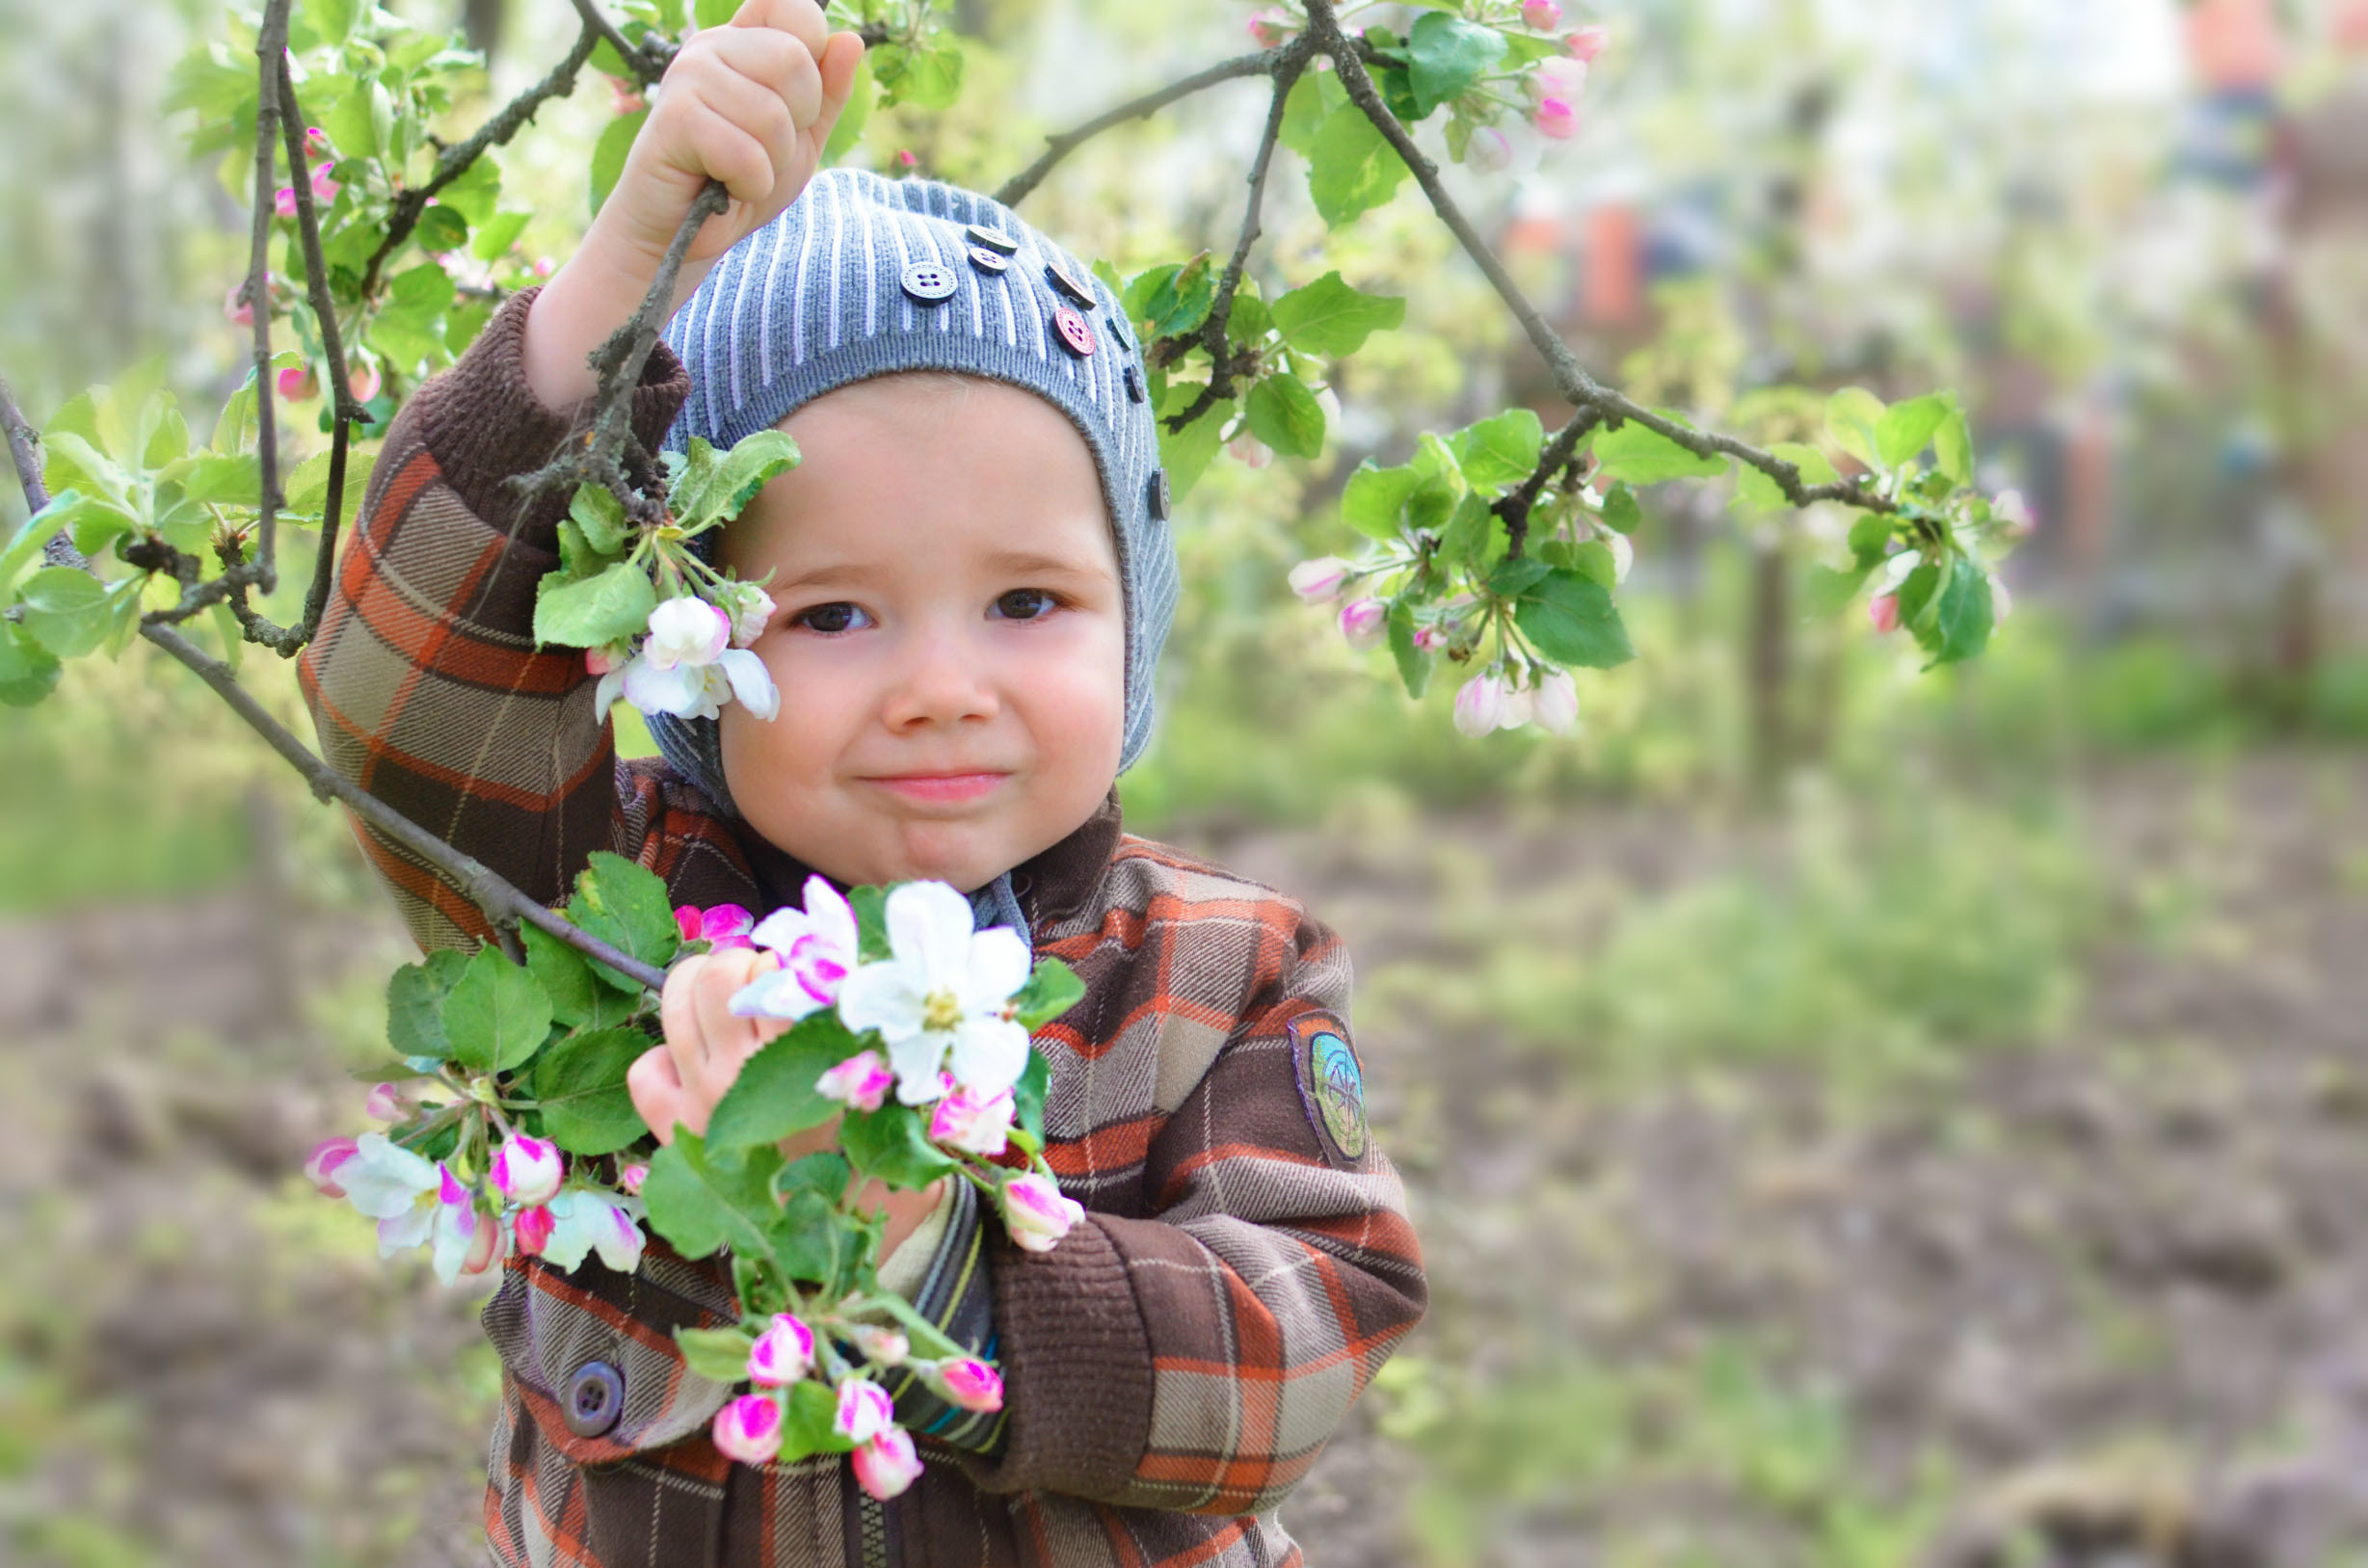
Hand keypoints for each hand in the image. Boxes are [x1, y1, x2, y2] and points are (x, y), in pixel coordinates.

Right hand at [606, 0, 864, 272]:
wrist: (682, 233)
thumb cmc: (740, 180)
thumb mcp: (801, 138)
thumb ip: (828, 93)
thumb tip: (851, 40)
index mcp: (743, 41)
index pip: (795, 7)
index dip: (814, 55)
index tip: (793, 101)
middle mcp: (711, 46)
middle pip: (793, 60)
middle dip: (797, 123)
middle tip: (764, 148)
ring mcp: (688, 75)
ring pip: (771, 114)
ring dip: (772, 162)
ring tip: (741, 170)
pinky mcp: (675, 117)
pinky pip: (745, 154)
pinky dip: (749, 184)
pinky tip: (725, 186)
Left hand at [628, 949, 944, 1257]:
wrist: (829, 1258)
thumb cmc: (875, 1187)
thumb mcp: (907, 1124)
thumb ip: (903, 1071)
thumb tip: (899, 1011)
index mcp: (803, 1069)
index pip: (781, 976)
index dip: (795, 964)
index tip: (810, 979)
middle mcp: (741, 1077)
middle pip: (718, 974)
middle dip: (742, 961)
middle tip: (765, 981)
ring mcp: (698, 1100)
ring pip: (673, 1003)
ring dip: (698, 986)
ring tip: (727, 1001)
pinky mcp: (672, 1129)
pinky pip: (644, 1068)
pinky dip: (663, 1055)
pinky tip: (696, 1063)